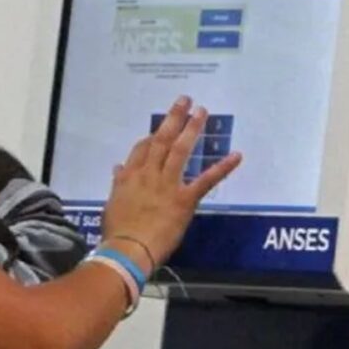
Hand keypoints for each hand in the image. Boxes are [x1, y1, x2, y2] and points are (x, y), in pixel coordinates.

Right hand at [101, 96, 241, 267]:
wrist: (128, 248)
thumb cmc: (117, 231)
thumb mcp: (112, 203)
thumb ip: (118, 183)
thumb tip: (117, 167)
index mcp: (130, 176)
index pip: (143, 148)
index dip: (153, 135)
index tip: (161, 128)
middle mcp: (149, 174)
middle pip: (162, 140)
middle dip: (174, 118)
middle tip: (185, 100)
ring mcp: (167, 184)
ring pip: (180, 151)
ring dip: (192, 129)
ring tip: (202, 112)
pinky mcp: (184, 199)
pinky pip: (205, 180)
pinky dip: (222, 167)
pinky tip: (236, 156)